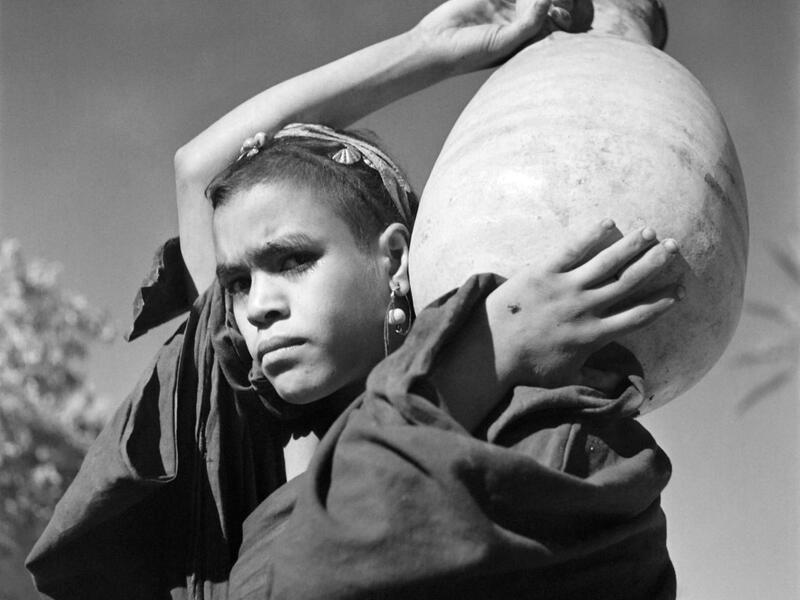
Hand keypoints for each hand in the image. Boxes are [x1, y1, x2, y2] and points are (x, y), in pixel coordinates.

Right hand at [415, 0, 589, 74]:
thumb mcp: (504, 42)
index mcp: (528, 37)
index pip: (553, 18)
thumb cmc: (471, 53)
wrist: (437, 44)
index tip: (560, 7)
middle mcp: (520, 20)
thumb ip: (529, 23)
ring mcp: (506, 4)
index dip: (561, 7)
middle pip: (543, 0)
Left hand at [486, 219, 684, 390]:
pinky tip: (608, 222)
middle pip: (629, 282)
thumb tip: (630, 392)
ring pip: (607, 262)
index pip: (638, 315)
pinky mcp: (543, 272)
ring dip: (632, 246)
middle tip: (673, 247)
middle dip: (655, 264)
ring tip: (650, 232)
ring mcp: (565, 288)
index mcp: (595, 334)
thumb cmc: (528, 367)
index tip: (681, 289)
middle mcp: (586, 308)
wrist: (492, 350)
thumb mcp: (567, 378)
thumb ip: (599, 379)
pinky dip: (591, 235)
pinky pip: (572, 249)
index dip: (662, 302)